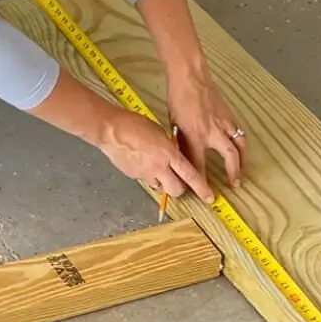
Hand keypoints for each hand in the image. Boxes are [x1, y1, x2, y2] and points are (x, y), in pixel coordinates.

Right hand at [99, 111, 213, 203]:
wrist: (111, 130)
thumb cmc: (134, 124)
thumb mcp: (160, 133)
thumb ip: (170, 148)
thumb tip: (174, 156)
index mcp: (169, 153)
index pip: (190, 175)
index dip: (201, 188)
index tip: (209, 197)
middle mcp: (159, 167)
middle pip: (176, 190)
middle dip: (180, 189)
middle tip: (179, 183)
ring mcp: (145, 174)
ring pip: (161, 188)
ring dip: (163, 183)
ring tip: (157, 169)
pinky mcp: (134, 176)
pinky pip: (146, 181)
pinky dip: (148, 176)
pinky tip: (142, 163)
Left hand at [166, 73, 246, 188]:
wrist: (191, 78)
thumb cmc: (179, 100)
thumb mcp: (174, 126)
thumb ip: (182, 145)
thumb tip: (184, 162)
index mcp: (195, 135)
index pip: (200, 165)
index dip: (202, 182)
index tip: (206, 194)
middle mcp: (213, 132)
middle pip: (229, 157)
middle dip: (233, 173)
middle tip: (235, 185)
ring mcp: (224, 123)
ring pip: (240, 146)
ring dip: (243, 162)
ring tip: (242, 172)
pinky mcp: (230, 116)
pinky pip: (240, 134)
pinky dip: (243, 146)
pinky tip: (242, 152)